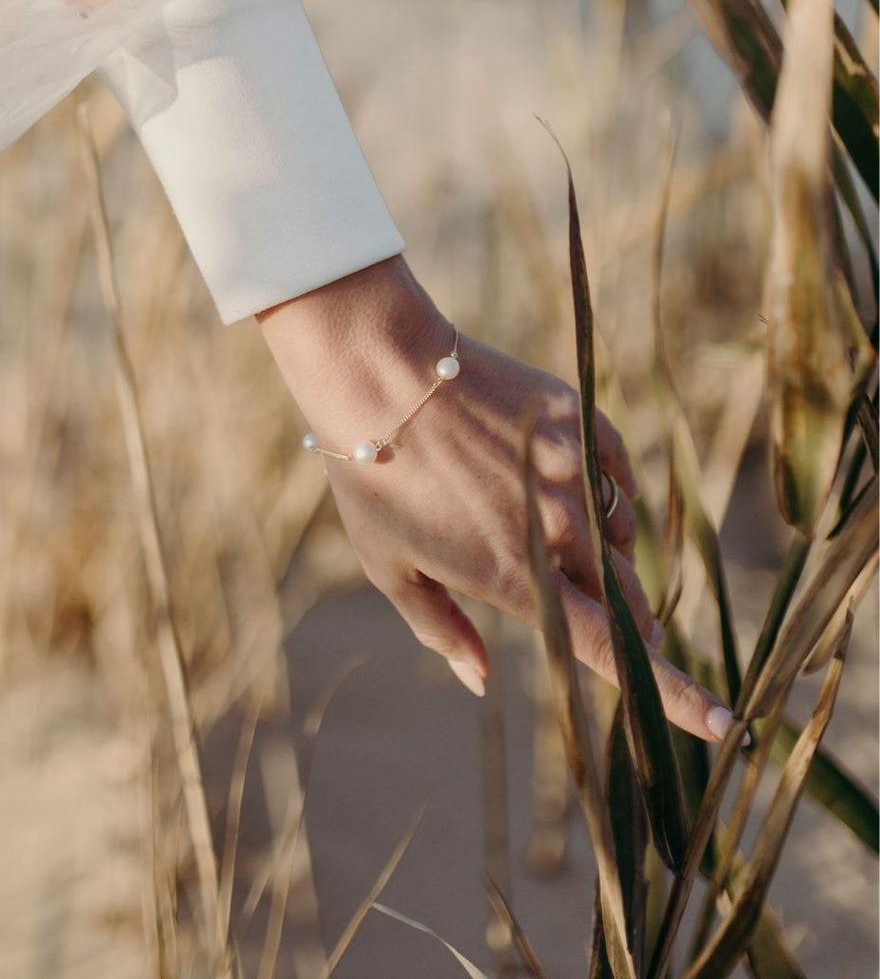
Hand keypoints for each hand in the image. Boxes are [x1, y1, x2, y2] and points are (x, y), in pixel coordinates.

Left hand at [258, 256, 735, 743]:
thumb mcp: (391, 570)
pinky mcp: (579, 419)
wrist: (379, 375)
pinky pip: (617, 471)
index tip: (723, 722)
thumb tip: (481, 680)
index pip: (608, 647)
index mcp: (513, 576)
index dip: (673, 693)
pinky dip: (606, 491)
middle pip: (625, 594)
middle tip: (616, 621)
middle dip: (630, 620)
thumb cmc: (374, 480)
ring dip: (608, 551)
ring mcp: (573, 469)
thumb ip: (444, 631)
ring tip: (560, 535)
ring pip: (623, 531)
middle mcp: (557, 528)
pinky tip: (573, 486)